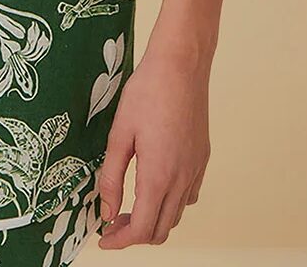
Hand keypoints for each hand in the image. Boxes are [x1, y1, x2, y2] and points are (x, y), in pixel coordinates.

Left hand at [96, 46, 210, 248]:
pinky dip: (171, 203)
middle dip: (134, 234)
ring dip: (152, 219)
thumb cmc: (147, 91)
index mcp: (159, 175)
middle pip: (160, 229)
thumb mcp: (119, 133)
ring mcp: (195, 169)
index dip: (120, 241)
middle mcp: (182, 178)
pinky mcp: (202, 158)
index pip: (141, 229)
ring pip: (176, 215)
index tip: (104, 238)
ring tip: (129, 206)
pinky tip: (154, 186)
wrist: (180, 64)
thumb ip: (111, 177)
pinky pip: (188, 195)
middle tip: (112, 222)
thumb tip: (106, 211)